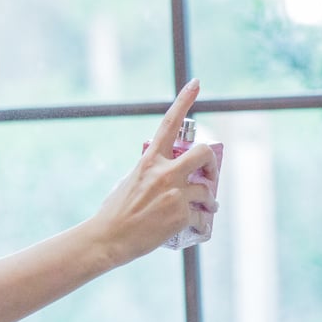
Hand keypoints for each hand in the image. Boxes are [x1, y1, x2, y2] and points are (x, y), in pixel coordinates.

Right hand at [89, 79, 220, 265]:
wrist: (108, 238)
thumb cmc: (115, 212)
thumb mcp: (129, 182)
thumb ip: (151, 173)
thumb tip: (171, 176)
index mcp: (148, 161)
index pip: (168, 123)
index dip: (184, 100)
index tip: (196, 83)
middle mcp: (163, 173)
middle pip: (203, 154)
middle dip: (212, 163)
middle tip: (210, 173)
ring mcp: (174, 194)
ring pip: (207, 190)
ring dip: (209, 200)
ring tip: (207, 208)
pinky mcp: (181, 215)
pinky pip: (203, 216)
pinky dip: (202, 223)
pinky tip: (196, 227)